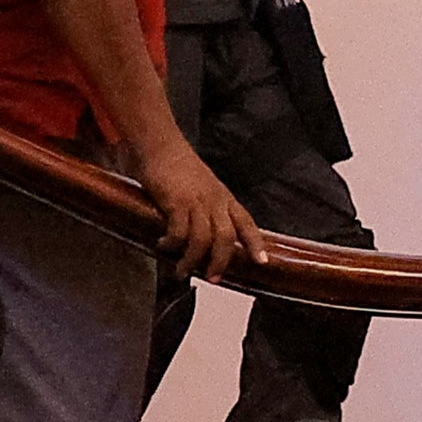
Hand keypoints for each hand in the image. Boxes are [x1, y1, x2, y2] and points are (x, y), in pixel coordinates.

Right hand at [134, 134, 255, 280]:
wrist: (159, 143)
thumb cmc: (176, 163)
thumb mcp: (201, 184)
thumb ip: (205, 206)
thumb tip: (202, 231)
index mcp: (223, 196)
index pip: (246, 222)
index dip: (255, 243)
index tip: (262, 262)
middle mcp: (214, 200)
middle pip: (226, 238)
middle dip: (220, 262)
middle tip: (212, 278)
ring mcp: (196, 201)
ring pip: (203, 240)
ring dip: (192, 260)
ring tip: (181, 271)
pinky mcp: (176, 202)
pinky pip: (179, 233)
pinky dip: (172, 245)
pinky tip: (163, 246)